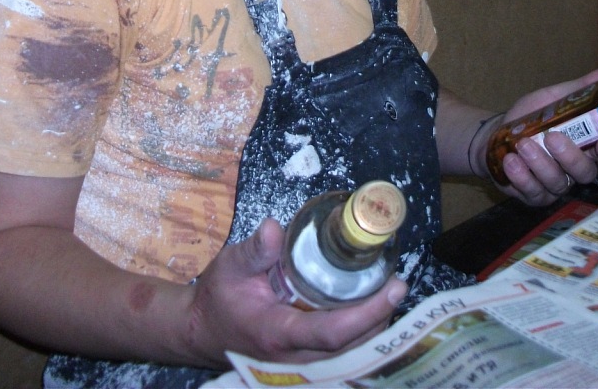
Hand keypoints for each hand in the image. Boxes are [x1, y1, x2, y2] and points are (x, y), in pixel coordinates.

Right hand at [183, 218, 406, 366]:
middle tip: (396, 283)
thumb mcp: (231, 266)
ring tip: (388, 292)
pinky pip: (345, 356)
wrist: (201, 331)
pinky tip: (372, 310)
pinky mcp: (308, 367)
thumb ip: (256, 250)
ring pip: (353, 356)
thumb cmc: (218, 297)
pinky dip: (364, 335)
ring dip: (376, 327)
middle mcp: (295, 360)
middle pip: (354, 348)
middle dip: (382, 318)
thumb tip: (276, 228)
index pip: (332, 332)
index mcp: (278, 333)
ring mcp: (302, 368)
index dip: (368, 313)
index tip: (395, 288)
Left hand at [487, 63, 597, 206]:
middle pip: (586, 172)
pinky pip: (533, 192)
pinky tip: (511, 161)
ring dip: (540, 163)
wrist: (497, 133)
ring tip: (522, 144)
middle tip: (552, 137)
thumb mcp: (558, 97)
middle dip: (570, 156)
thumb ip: (587, 87)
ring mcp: (556, 185)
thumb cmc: (534, 117)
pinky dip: (522, 176)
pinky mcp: (534, 195)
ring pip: (558, 183)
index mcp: (588, 146)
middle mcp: (576, 169)